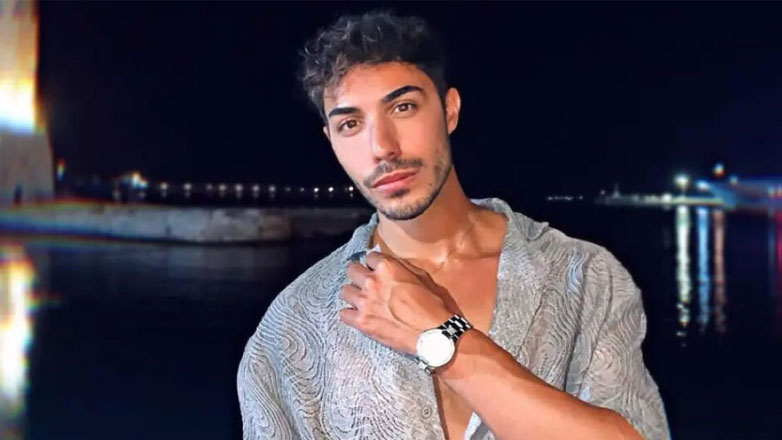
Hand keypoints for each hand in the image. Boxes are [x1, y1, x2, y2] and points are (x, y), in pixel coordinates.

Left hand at [339, 251, 462, 354]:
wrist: (434, 333)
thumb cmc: (432, 305)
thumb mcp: (422, 277)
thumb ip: (402, 267)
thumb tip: (391, 265)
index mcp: (387, 267)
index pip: (369, 257)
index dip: (374, 264)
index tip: (377, 271)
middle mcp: (372, 282)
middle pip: (351, 270)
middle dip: (359, 275)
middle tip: (366, 283)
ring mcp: (365, 302)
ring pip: (344, 291)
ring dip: (353, 294)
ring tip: (362, 301)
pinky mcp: (362, 322)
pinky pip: (343, 314)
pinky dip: (350, 315)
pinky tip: (359, 316)